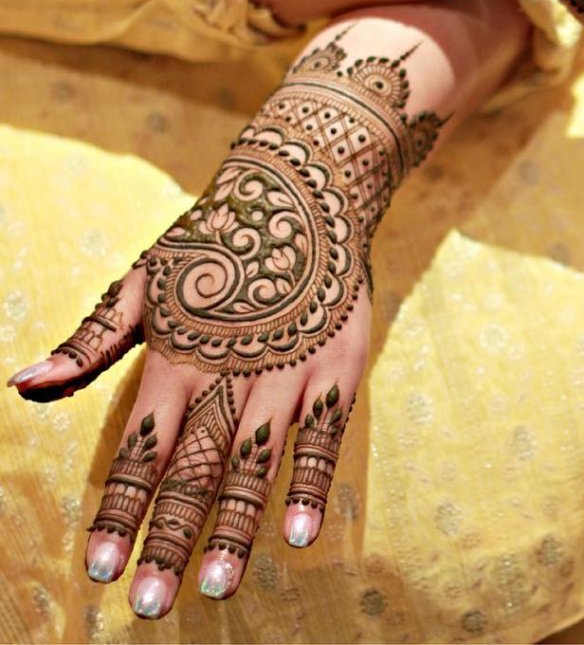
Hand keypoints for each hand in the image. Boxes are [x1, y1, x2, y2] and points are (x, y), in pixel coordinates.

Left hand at [7, 26, 441, 616]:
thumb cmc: (217, 244)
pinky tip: (298, 532)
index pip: (138, 448)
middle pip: (194, 467)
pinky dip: (309, 482)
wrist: (303, 196)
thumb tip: (23, 384)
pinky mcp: (335, 366)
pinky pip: (321, 434)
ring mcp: (285, 371)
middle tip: (151, 604)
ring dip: (236, 524)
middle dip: (168, 536)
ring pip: (255, 460)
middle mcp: (229, 372)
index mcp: (177, 356)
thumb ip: (91, 340)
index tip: (100, 570)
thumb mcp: (144, 282)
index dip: (118, 510)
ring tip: (216, 586)